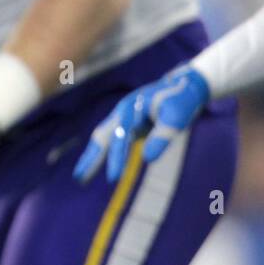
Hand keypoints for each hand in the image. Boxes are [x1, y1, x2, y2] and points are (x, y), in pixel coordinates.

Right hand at [74, 65, 210, 183]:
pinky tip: (95, 164)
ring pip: (102, 139)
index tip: (113, 180)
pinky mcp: (128, 124)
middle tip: (78, 179)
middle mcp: (121, 113)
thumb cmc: (182, 99)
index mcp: (131, 109)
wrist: (184, 84)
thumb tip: (147, 159)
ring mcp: (123, 118)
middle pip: (101, 138)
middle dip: (90, 159)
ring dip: (91, 157)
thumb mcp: (178, 115)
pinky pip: (111, 141)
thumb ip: (163, 135)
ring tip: (80, 177)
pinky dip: (102, 153)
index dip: (116, 158)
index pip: (120, 138)